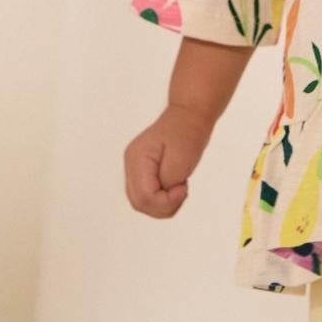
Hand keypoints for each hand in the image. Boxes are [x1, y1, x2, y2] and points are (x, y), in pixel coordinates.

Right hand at [123, 103, 214, 218]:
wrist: (189, 116)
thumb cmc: (187, 132)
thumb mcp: (182, 158)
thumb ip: (168, 182)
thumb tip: (161, 195)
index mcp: (138, 158)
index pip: (144, 196)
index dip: (166, 201)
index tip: (183, 188)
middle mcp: (131, 164)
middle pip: (139, 203)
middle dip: (163, 205)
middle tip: (182, 190)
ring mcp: (134, 168)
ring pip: (142, 203)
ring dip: (163, 204)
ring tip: (179, 187)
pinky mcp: (142, 172)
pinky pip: (147, 196)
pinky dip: (162, 199)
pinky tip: (174, 187)